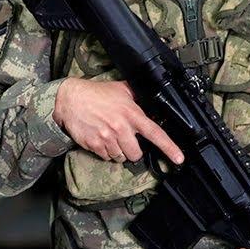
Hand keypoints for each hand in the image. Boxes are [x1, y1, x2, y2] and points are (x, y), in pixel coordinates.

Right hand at [52, 79, 183, 164]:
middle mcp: (120, 127)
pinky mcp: (94, 144)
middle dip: (133, 150)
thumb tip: (152, 97)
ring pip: (120, 157)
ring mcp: (106, 137)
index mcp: (131, 114)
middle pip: (136, 154)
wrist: (70, 99)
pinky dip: (105, 151)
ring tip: (110, 137)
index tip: (179, 159)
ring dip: (118, 151)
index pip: (155, 133)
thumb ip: (138, 96)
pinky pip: (106, 157)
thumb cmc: (96, 93)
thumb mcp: (121, 89)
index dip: (169, 147)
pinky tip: (100, 139)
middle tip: (125, 140)